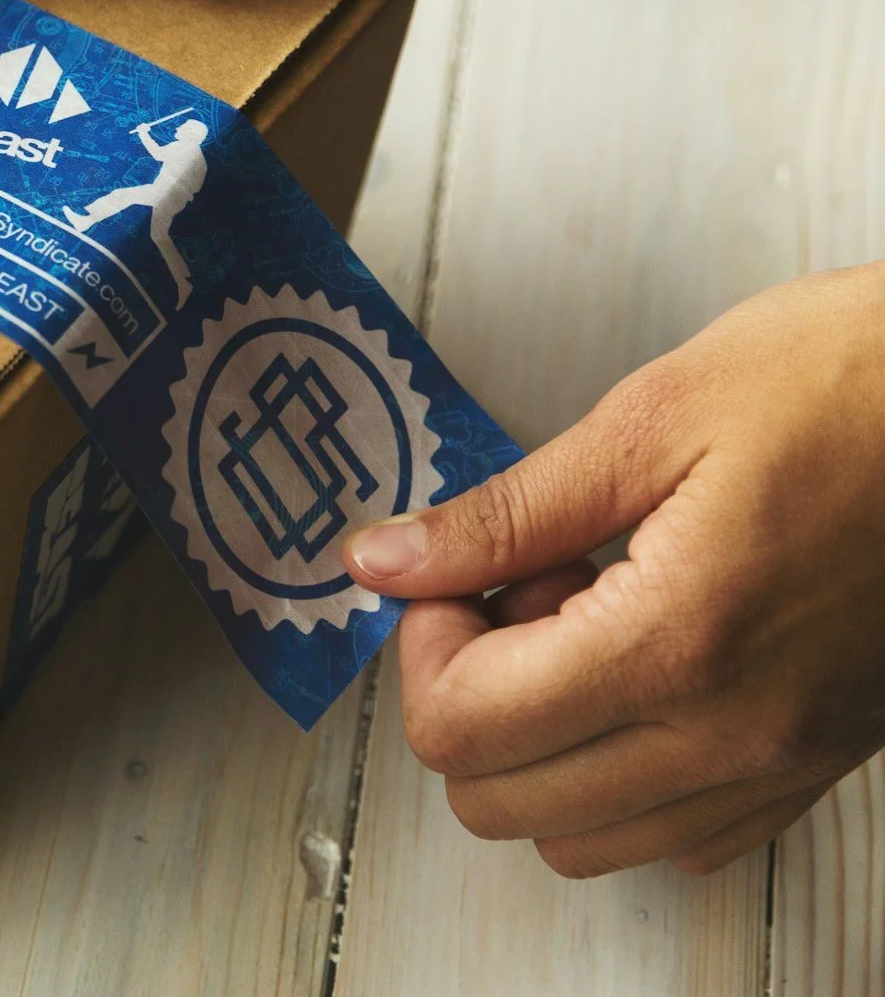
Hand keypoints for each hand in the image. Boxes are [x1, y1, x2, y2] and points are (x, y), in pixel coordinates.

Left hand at [341, 262, 884, 876]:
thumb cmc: (850, 384)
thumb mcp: (653, 419)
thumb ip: (503, 513)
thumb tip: (384, 560)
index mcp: (679, 641)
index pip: (460, 727)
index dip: (423, 645)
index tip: (454, 572)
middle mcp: (734, 733)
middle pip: (500, 801)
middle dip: (468, 695)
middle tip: (512, 589)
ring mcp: (783, 762)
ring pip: (581, 837)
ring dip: (540, 741)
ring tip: (581, 619)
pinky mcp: (817, 763)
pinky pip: (675, 829)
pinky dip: (620, 769)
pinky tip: (639, 659)